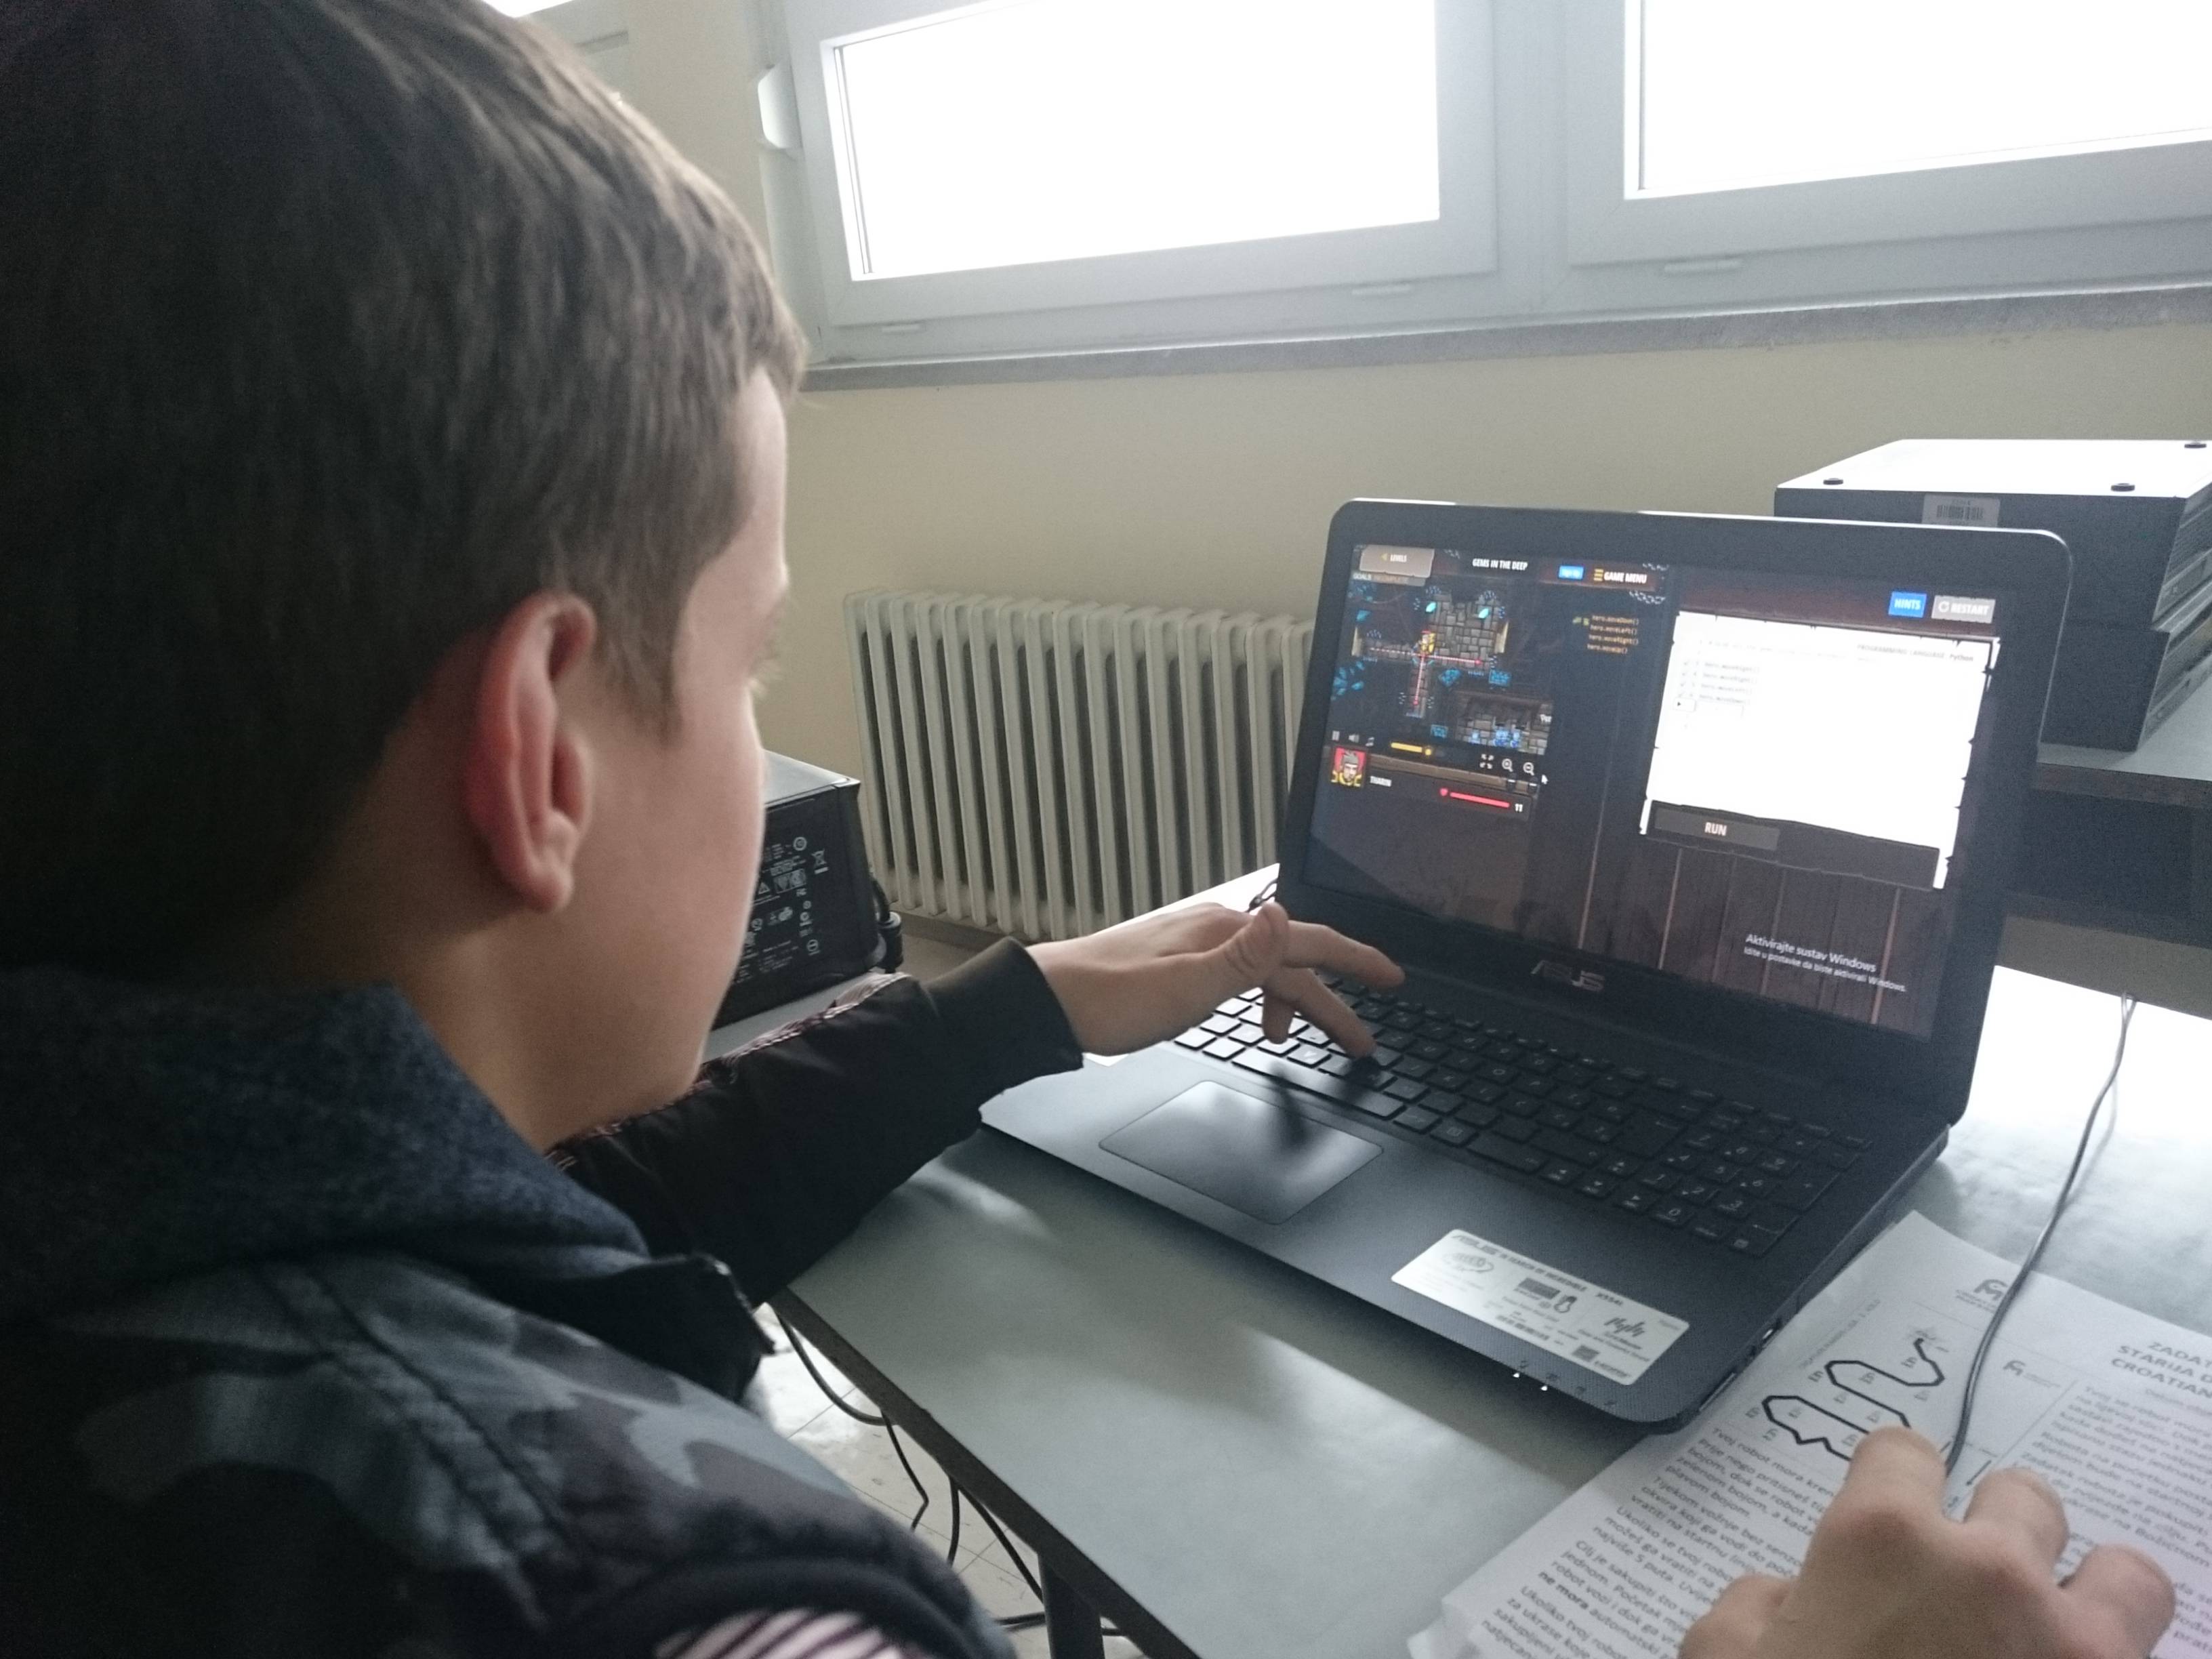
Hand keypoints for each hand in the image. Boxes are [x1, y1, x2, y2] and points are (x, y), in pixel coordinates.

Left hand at [1028, 900, 1403, 1056]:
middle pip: (1292, 961)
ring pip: (1266, 972)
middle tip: (1363, 1036)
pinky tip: (1252, 1020)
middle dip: (1333, 1000)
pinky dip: (1260, 1000)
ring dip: (1295, 1005)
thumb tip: (1287, 916)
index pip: (1307, 940)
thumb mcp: (1186, 988)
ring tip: (1308, 1040)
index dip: (1356, 961)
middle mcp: (1215, 929)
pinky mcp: (1178, 961)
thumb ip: (1245, 957)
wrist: (1047, 1005)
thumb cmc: (1108, 1001)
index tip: (1392, 977)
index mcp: (1224, 931)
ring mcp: (1196, 944)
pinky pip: (1239, 976)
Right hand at [1683, 1427, 2172, 1658]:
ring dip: (2090, 1597)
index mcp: (1879, 1540)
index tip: (1889, 1519)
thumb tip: (1786, 1596)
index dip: (1891, 1481)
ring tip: (2054, 1637)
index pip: (1903, 1452)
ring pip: (2125, 1575)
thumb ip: (1751, 1607)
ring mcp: (2068, 1643)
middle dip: (1999, 1535)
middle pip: (2024, 1497)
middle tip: (1969, 1591)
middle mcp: (1986, 1569)